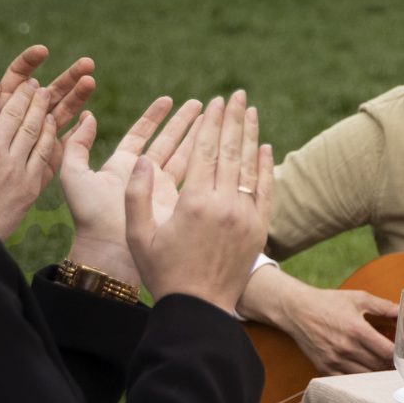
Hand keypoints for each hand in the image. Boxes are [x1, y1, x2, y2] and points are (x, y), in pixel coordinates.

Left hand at [0, 47, 92, 147]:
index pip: (18, 74)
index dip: (30, 60)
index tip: (42, 50)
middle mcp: (19, 117)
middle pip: (47, 91)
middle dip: (68, 76)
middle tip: (87, 63)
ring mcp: (33, 138)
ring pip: (60, 112)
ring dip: (77, 96)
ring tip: (92, 80)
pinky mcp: (42, 159)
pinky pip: (61, 142)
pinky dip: (75, 130)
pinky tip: (87, 117)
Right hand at [0, 73, 67, 238]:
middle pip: (11, 113)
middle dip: (22, 93)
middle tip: (31, 82)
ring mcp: (12, 168)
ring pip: (31, 128)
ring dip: (39, 106)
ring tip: (44, 92)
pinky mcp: (29, 184)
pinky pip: (43, 152)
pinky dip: (48, 133)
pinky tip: (50, 121)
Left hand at [57, 95, 204, 286]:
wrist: (109, 251)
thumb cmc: (90, 215)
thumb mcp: (74, 176)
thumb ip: (76, 145)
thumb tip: (87, 116)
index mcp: (121, 166)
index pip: (141, 134)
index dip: (154, 116)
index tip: (169, 100)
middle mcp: (144, 176)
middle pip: (168, 141)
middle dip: (184, 121)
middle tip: (202, 103)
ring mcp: (162, 190)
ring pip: (184, 154)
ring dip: (199, 135)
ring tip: (215, 117)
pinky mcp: (176, 202)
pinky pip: (193, 174)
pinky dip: (205, 157)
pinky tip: (218, 143)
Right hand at [124, 93, 272, 312]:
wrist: (198, 308)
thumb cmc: (163, 272)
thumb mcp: (138, 235)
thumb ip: (137, 195)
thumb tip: (142, 159)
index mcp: (194, 202)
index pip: (206, 151)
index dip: (212, 123)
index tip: (215, 102)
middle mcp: (224, 205)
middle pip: (232, 151)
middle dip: (233, 119)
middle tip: (237, 94)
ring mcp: (245, 216)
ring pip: (251, 166)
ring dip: (251, 135)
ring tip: (251, 110)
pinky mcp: (259, 229)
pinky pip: (265, 190)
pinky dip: (266, 167)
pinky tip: (265, 146)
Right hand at [247, 270, 396, 372]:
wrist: (296, 310)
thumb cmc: (328, 302)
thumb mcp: (358, 298)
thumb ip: (384, 306)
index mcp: (356, 330)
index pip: (387, 351)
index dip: (402, 355)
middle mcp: (346, 348)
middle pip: (379, 365)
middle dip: (394, 366)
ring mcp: (334, 360)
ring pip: (365, 376)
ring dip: (379, 375)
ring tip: (391, 371)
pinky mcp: (325, 368)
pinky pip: (348, 381)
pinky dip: (360, 380)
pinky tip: (369, 376)